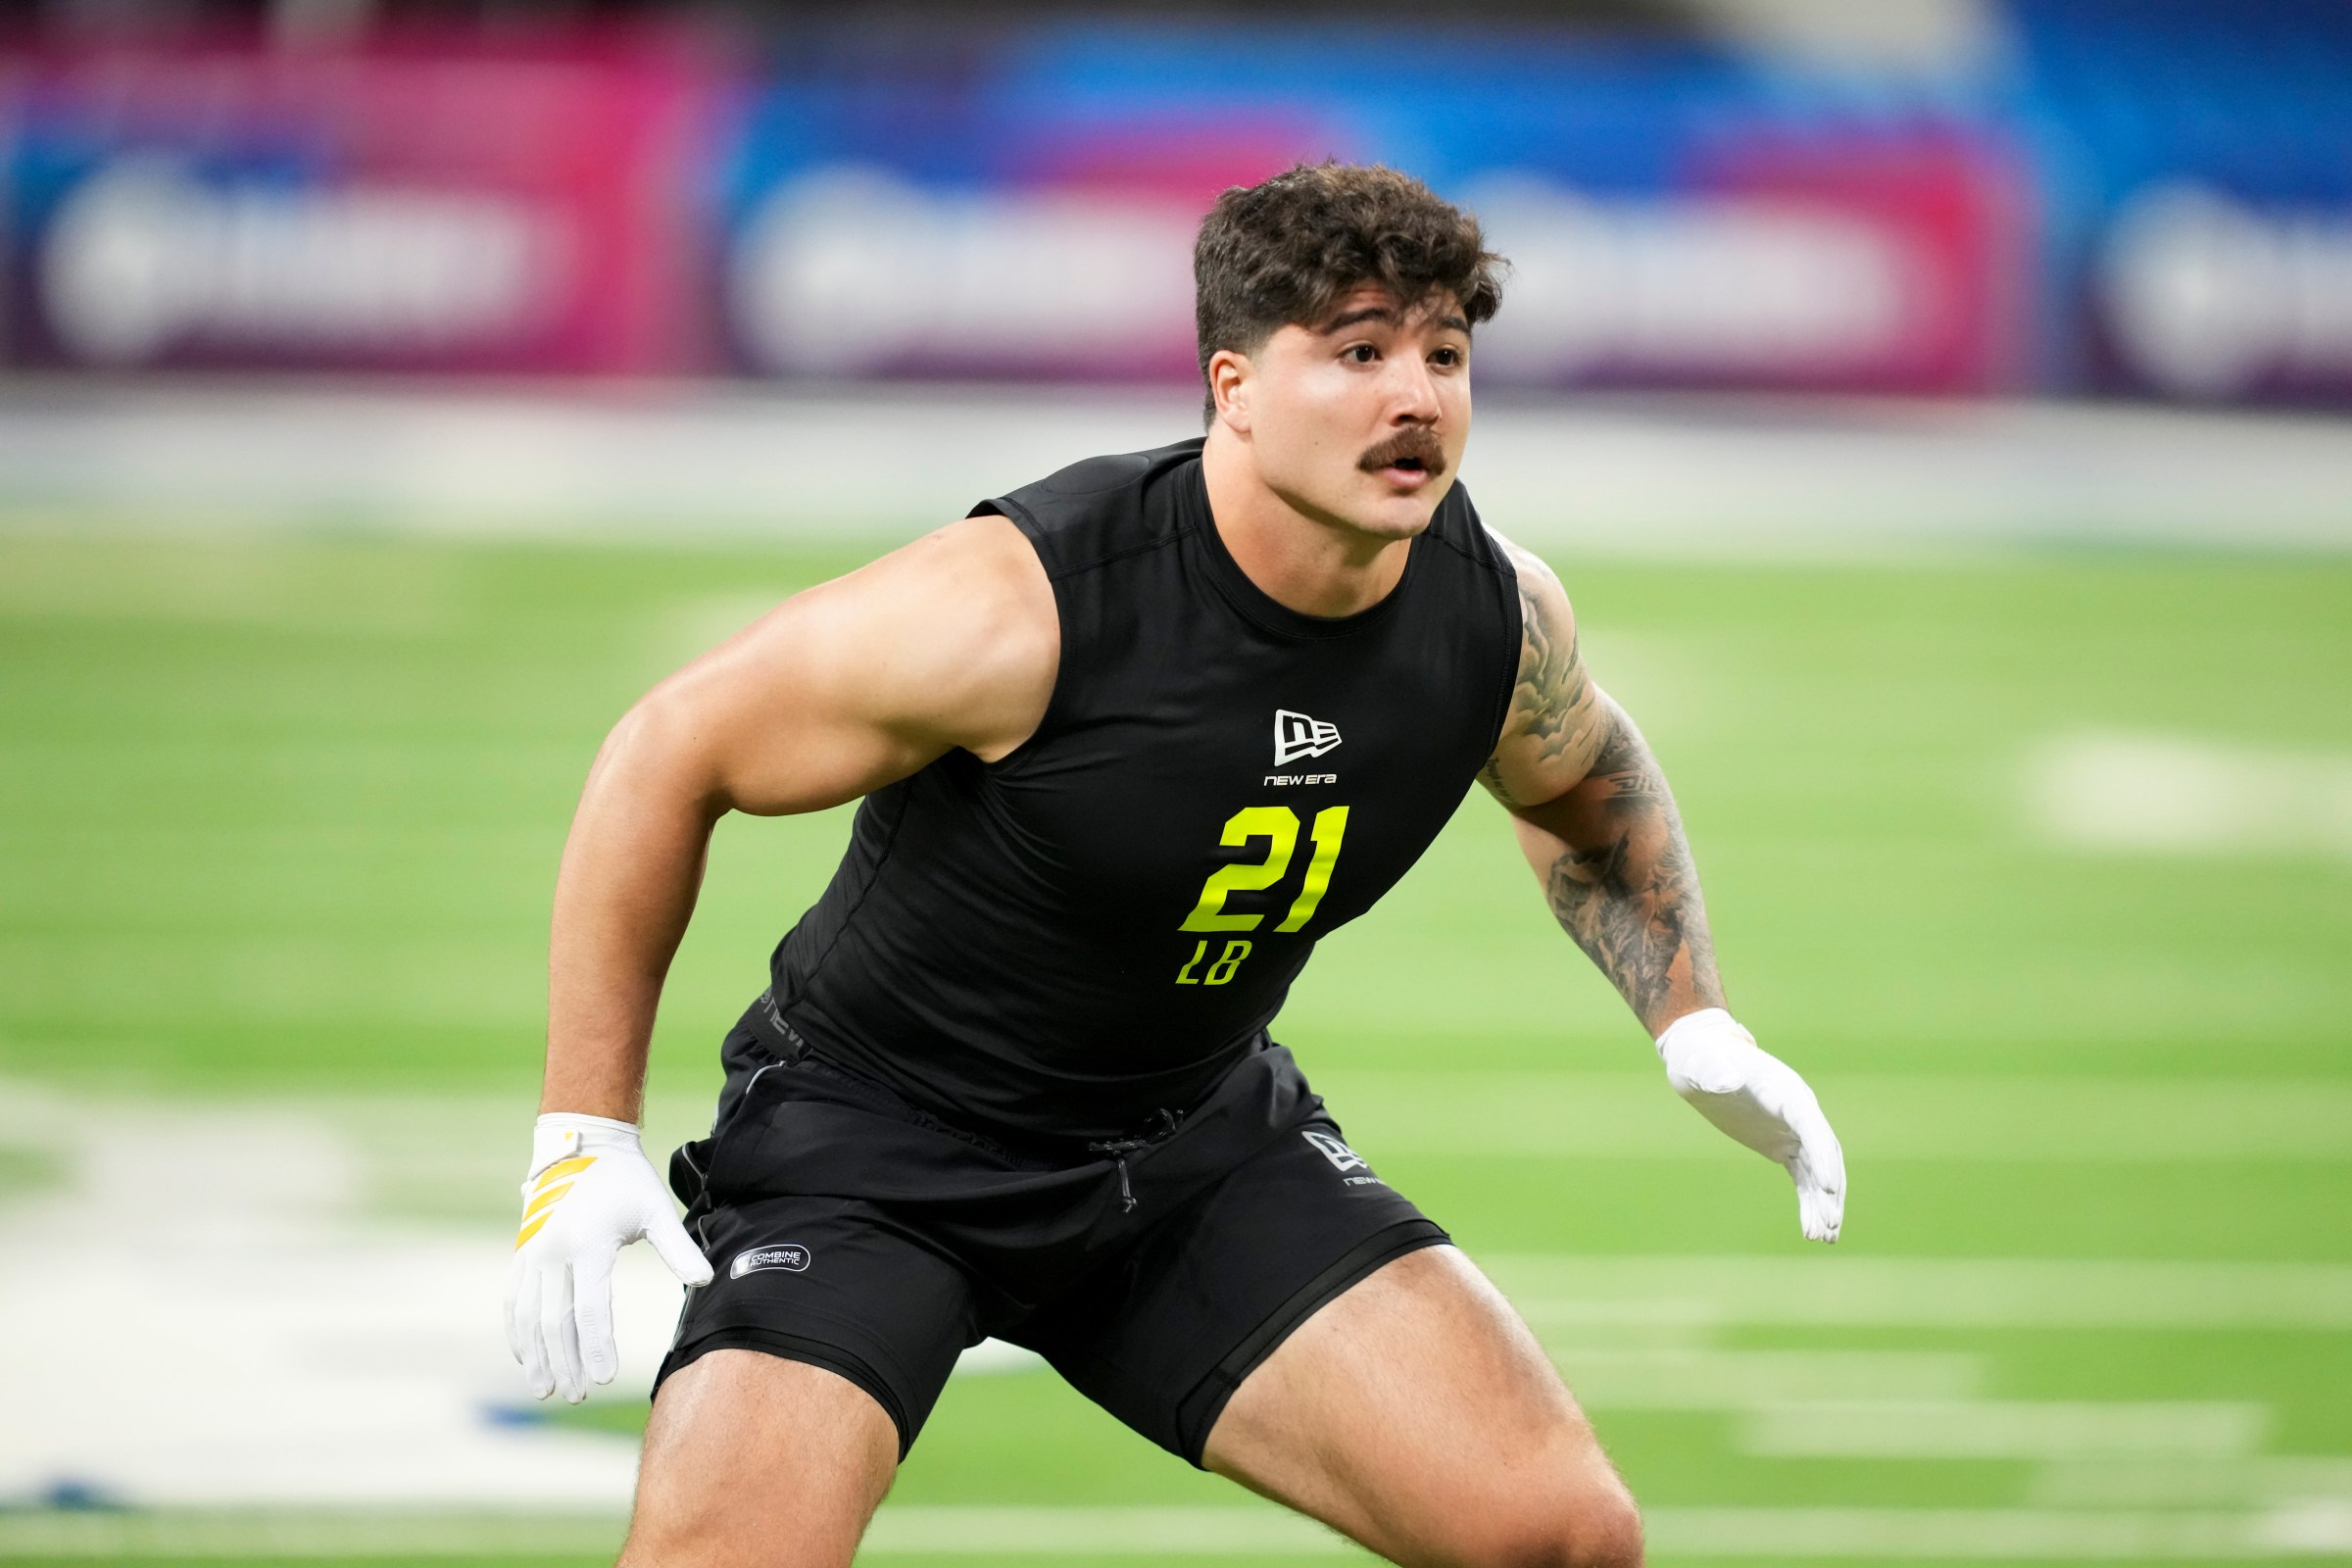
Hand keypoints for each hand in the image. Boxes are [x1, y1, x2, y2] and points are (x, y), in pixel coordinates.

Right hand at [504, 1112, 714, 1402]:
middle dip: (567, 1361)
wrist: (582, 1144)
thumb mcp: (656, 1208)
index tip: (602, 1377)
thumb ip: (679, 1247)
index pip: (590, 1306)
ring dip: (537, 1356)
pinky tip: (527, 1358)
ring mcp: (532, 1253)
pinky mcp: (522, 1253)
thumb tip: (705, 1280)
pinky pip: (514, 1301)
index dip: (596, 1345)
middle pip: (556, 1320)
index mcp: (589, 1243)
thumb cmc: (625, 1180)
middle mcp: (553, 1251)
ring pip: (530, 1316)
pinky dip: (518, 1332)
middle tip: (578, 1395)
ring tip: (547, 1390)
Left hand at [1654, 1009, 1844, 1242]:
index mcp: (1786, 1093)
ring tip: (1822, 1238)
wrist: (1700, 1058)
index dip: (1821, 1157)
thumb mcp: (1701, 1065)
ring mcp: (1793, 1130)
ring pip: (1818, 1171)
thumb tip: (1724, 1083)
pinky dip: (1809, 1201)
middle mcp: (1799, 1112)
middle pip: (1825, 1155)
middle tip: (1827, 1226)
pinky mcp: (1782, 1145)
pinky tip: (1811, 1229)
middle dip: (1828, 1190)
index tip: (1824, 1187)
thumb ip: (1714, 1073)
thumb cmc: (1701, 1058)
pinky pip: (1803, 1176)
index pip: (1812, 1128)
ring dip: (1823, 1203)